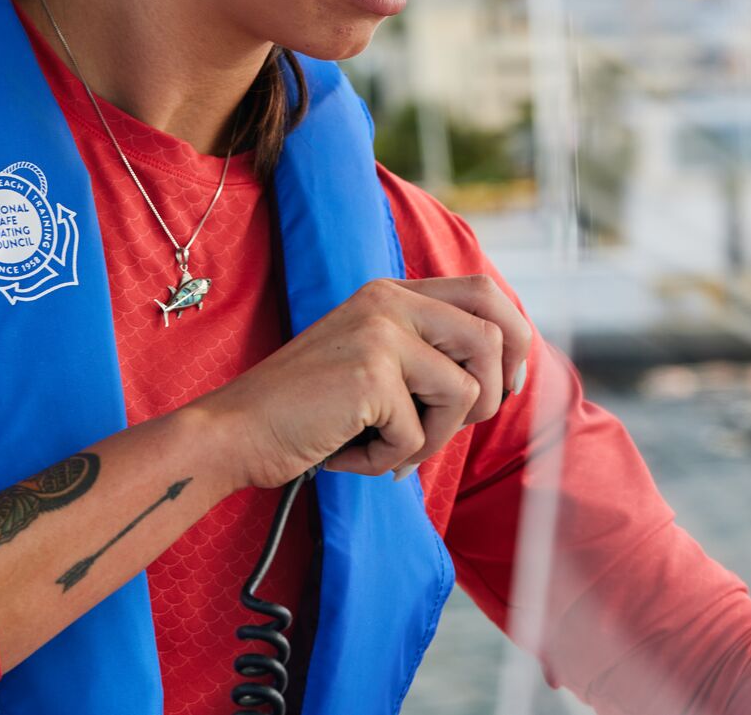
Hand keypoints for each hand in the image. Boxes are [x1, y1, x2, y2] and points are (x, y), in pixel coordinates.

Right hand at [191, 275, 532, 490]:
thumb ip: (424, 357)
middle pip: (492, 337)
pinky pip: (420, 433)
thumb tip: (503, 380)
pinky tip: (350, 453)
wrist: (236, 431)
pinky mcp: (370, 373)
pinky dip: (390, 459)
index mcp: (390, 293)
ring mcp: (379, 333)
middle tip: (447, 428)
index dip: (514, 339)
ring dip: (434, 439)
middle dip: (489, 397)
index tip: (507, 385)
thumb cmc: (305, 412)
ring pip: (467, 392)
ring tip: (387, 449)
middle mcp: (388, 301)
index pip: (485, 293)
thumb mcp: (372, 366)